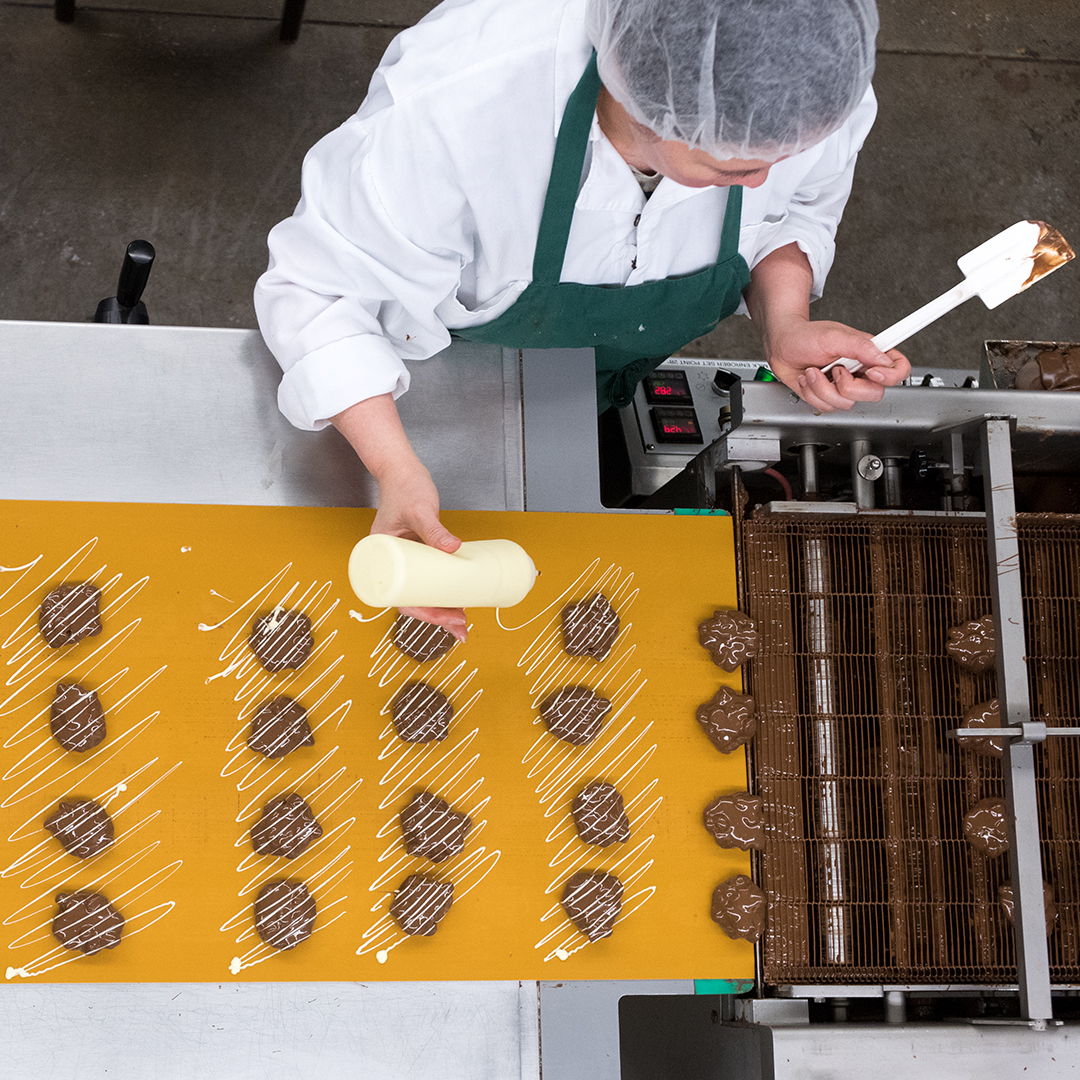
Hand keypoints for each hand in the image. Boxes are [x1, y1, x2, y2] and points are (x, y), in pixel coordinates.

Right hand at [371, 457, 467, 640]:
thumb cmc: (403, 487)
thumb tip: (453, 548)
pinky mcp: (418, 555)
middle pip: (412, 601)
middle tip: (461, 627)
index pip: (399, 597)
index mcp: (380, 558)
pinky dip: (442, 593)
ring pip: (421, 593)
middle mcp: (391, 564)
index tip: (443, 618)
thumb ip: (434, 529)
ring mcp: (405, 560)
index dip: (422, 614)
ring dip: (441, 609)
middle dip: (437, 617)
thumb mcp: (419, 510)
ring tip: (462, 621)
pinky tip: (458, 601)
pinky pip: (428, 580)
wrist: (403, 471)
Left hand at [764, 316, 910, 412]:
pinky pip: (826, 407)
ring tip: (814, 370)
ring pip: (846, 404)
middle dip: (849, 386)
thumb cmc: (805, 336)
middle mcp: (859, 371)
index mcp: (869, 353)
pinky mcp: (827, 396)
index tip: (872, 372)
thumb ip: (861, 346)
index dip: (891, 375)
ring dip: (823, 388)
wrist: (781, 346)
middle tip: (836, 370)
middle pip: (874, 394)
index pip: (899, 369)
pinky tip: (809, 378)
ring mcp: (843, 386)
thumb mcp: (834, 336)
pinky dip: (812, 393)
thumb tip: (883, 358)